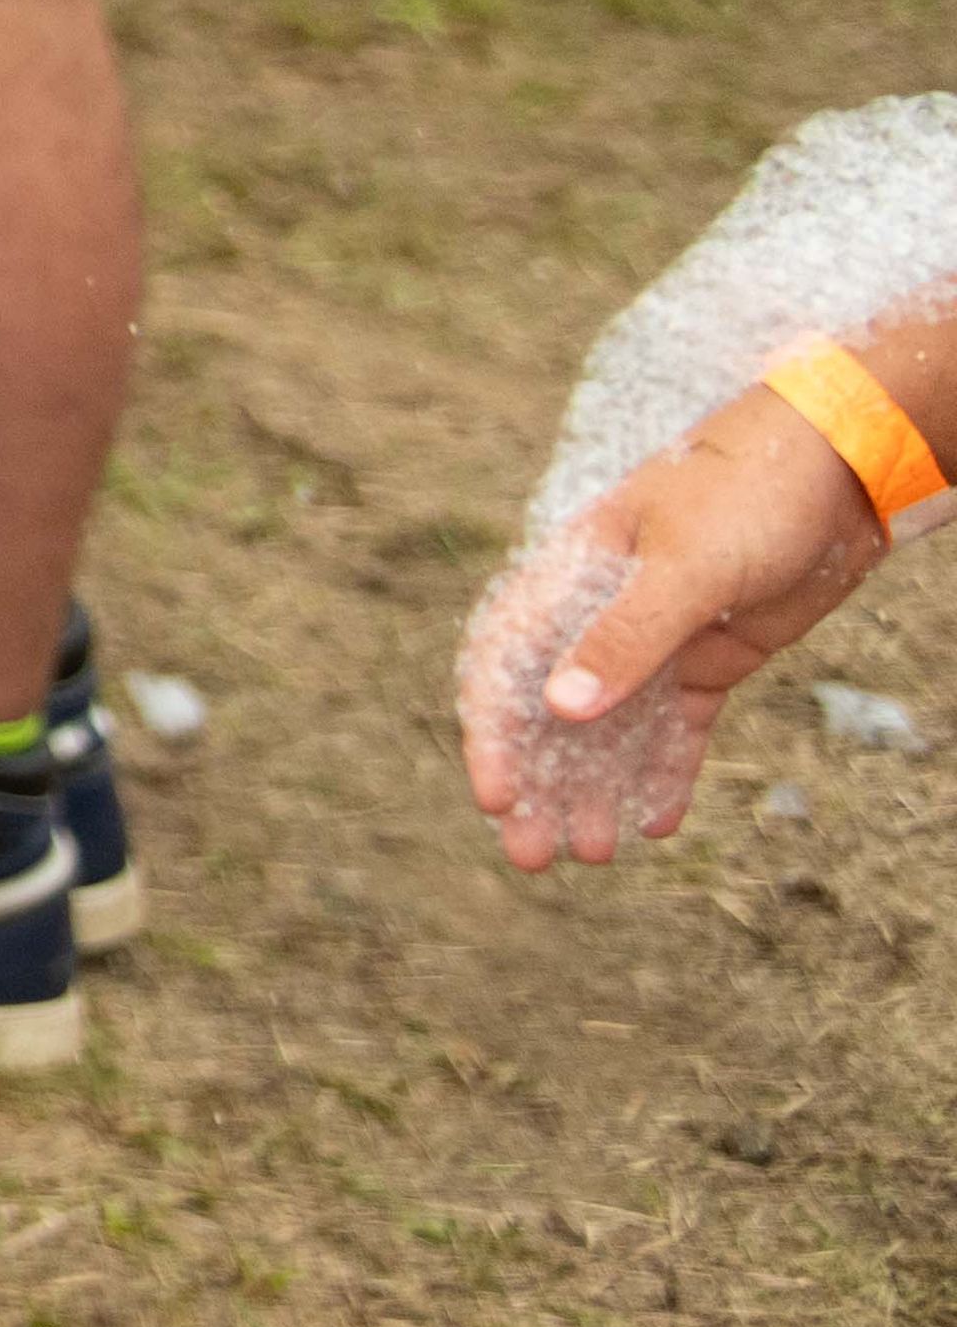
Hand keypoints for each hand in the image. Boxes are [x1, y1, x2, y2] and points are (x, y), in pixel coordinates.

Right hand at [460, 394, 892, 866]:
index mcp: (569, 576)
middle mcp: (600, 614)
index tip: (495, 796)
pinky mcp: (709, 660)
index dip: (492, 733)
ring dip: (593, 790)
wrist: (835, 471)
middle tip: (533, 855)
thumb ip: (626, 635)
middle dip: (536, 784)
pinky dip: (662, 774)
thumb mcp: (685, 565)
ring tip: (592, 853)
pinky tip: (657, 823)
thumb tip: (563, 708)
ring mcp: (657, 641)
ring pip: (610, 732)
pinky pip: (674, 730)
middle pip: (550, 712)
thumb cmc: (745, 493)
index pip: (507, 664)